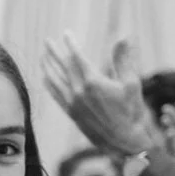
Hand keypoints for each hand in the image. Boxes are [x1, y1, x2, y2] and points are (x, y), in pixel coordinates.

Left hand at [42, 34, 157, 157]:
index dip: (71, 44)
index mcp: (93, 82)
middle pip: (62, 67)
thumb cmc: (131, 112)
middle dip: (54, 52)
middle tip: (47, 41)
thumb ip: (124, 60)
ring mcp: (72, 104)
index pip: (77, 58)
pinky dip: (49, 85)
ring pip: (55, 81)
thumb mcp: (132, 84)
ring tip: (42, 56)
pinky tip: (45, 78)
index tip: (66, 33)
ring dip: (48, 67)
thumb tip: (125, 36)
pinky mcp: (71, 113)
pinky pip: (56, 95)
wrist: (123, 142)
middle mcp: (79, 92)